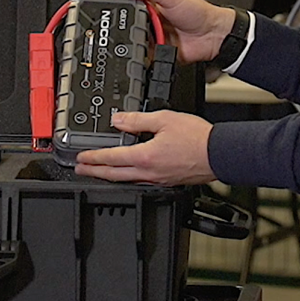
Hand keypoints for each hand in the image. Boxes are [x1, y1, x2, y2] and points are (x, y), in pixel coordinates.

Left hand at [74, 110, 214, 184]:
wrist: (219, 154)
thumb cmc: (197, 138)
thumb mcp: (165, 119)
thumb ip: (138, 120)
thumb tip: (119, 120)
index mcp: (145, 156)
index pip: (111, 158)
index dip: (93, 157)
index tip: (81, 157)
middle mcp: (149, 172)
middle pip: (114, 174)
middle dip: (94, 172)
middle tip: (80, 170)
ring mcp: (158, 179)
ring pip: (126, 180)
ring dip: (108, 176)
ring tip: (98, 173)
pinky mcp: (167, 181)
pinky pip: (140, 181)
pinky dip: (127, 178)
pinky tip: (127, 175)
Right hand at [119, 0, 235, 64]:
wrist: (214, 35)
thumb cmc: (198, 12)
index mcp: (153, 6)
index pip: (130, 7)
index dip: (120, 9)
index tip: (108, 10)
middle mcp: (152, 22)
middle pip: (130, 27)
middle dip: (127, 29)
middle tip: (128, 28)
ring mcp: (156, 38)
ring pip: (136, 43)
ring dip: (137, 43)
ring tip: (144, 39)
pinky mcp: (160, 53)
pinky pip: (147, 57)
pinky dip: (145, 57)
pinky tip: (148, 51)